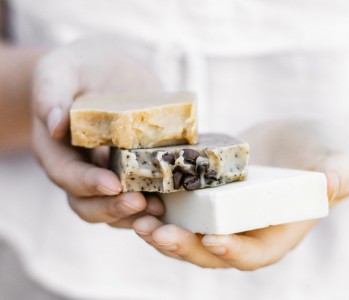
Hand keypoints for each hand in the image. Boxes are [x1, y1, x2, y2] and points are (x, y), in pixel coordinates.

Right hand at [32, 38, 163, 227]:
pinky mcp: (132, 171)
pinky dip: (153, 202)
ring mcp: (106, 173)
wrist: (106, 72)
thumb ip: (52, 91)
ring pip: (113, 207)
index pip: (66, 175)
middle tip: (141, 203)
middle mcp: (80, 168)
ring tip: (160, 209)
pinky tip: (173, 199)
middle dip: (113, 208)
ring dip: (135, 214)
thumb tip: (55, 124)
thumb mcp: (62, 69)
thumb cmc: (81, 68)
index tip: (113, 185)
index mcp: (56, 149)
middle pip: (87, 202)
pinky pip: (139, 194)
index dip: (88, 184)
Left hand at [131, 118, 348, 268]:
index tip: (213, 240)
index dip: (235, 251)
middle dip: (183, 247)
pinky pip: (181, 208)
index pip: (256, 253)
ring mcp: (224, 214)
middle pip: (212, 250)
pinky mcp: (209, 194)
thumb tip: (330, 185)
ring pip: (189, 233)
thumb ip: (339, 174)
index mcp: (278, 232)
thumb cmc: (326, 153)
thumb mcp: (340, 161)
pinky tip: (138, 195)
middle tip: (155, 233)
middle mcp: (246, 229)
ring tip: (137, 220)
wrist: (299, 140)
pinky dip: (160, 206)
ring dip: (162, 231)